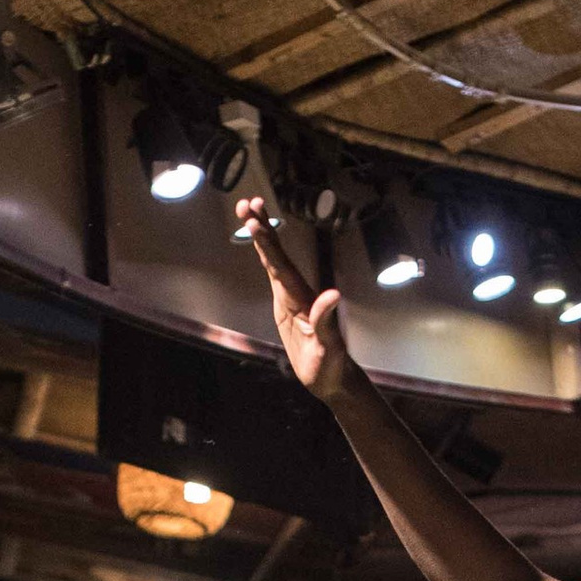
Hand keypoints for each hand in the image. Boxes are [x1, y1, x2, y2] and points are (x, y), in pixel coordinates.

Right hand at [234, 196, 352, 404]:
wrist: (333, 377)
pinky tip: (260, 245)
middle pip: (276, 255)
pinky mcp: (286, 305)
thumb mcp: (329, 346)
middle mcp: (296, 291)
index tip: (254, 222)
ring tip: (248, 212)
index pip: (281, 266)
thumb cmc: (331, 365)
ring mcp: (291, 296)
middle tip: (247, 202)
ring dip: (262, 237)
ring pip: (274, 260)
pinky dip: (265, 256)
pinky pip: (273, 274)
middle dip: (262, 229)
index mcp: (303, 298)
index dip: (267, 244)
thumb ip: (327, 321)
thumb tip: (332, 295)